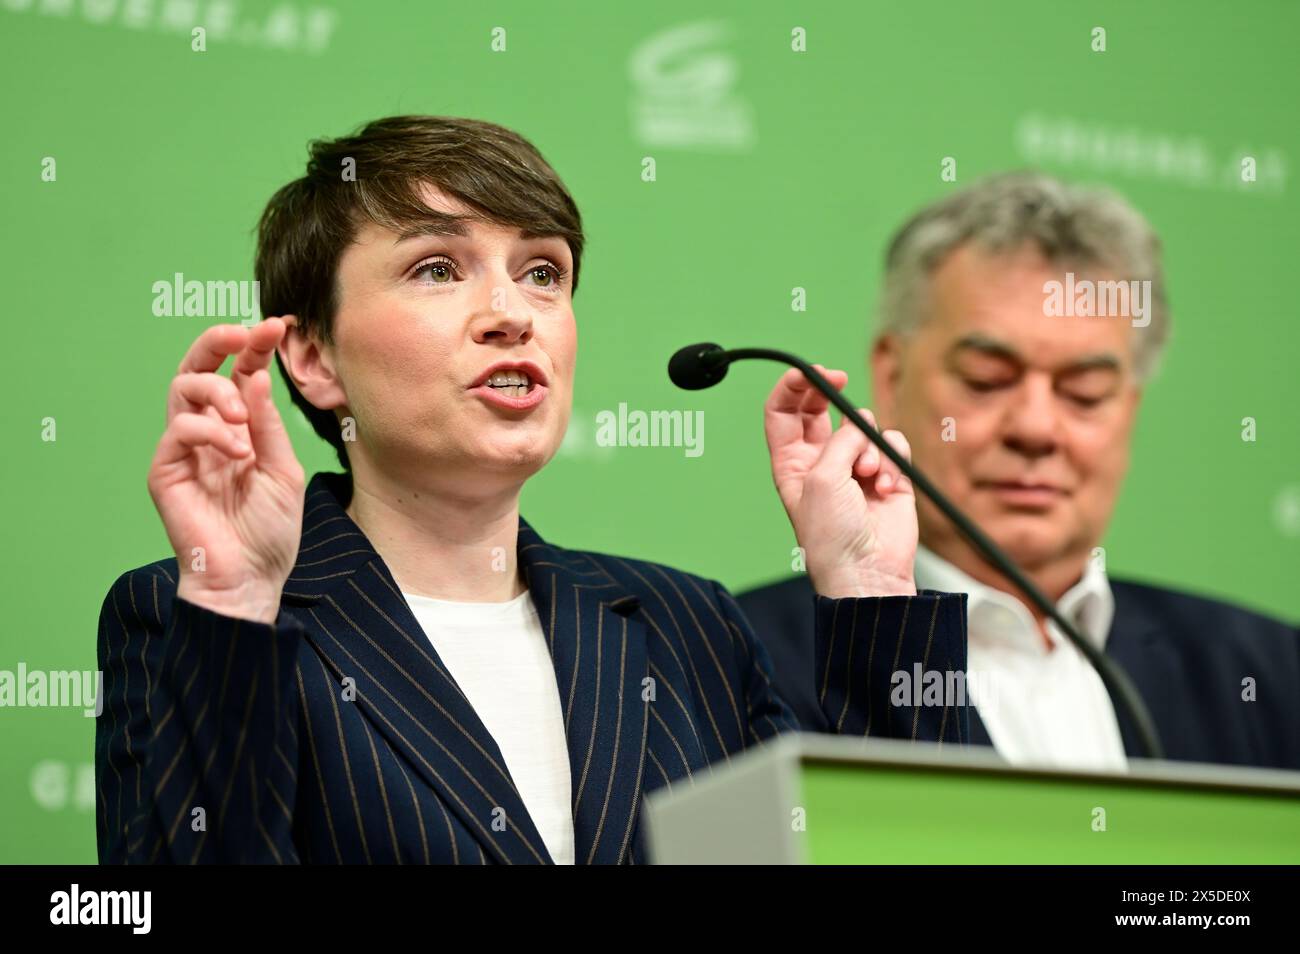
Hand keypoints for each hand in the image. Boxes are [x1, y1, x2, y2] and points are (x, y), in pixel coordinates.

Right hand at [147, 319, 305, 623]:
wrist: (250, 578)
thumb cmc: (269, 531)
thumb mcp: (283, 470)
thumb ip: (268, 425)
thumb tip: (257, 376)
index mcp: (240, 429)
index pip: (240, 375)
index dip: (254, 347)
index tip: (276, 324)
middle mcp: (209, 432)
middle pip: (198, 368)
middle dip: (218, 342)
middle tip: (243, 333)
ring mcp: (185, 450)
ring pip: (183, 389)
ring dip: (218, 391)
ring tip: (245, 418)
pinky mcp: (166, 470)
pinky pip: (179, 430)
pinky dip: (211, 431)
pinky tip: (237, 452)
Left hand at [763, 365, 917, 597]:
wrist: (867, 573)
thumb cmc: (832, 536)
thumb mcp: (821, 479)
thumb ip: (839, 441)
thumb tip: (860, 426)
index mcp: (791, 463)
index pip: (783, 412)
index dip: (794, 386)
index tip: (812, 372)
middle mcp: (821, 462)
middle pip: (822, 410)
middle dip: (831, 395)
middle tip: (839, 382)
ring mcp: (855, 468)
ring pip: (864, 428)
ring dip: (867, 446)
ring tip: (867, 477)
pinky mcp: (888, 476)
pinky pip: (892, 445)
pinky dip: (892, 462)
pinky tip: (885, 490)